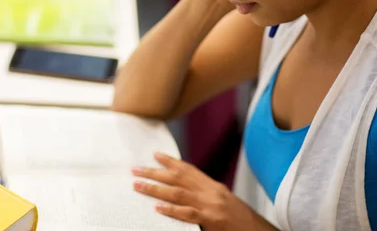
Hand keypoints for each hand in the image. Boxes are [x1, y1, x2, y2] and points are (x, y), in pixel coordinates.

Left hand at [132, 152, 252, 230]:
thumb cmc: (241, 220)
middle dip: (155, 172)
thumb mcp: (224, 202)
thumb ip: (205, 194)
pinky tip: (157, 208)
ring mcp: (211, 205)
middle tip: (135, 170)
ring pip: (178, 193)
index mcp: (213, 186)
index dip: (170, 161)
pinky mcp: (212, 220)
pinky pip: (188, 214)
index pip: (188, 169)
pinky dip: (171, 210)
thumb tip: (183, 190)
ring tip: (138, 185)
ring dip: (156, 188)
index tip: (154, 155)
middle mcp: (211, 192)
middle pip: (178, 177)